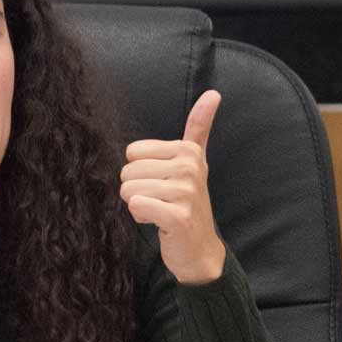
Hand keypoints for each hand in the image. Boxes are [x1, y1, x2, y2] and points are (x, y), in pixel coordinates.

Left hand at [120, 90, 225, 283]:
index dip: (139, 172)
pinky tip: (159, 224)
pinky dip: (141, 218)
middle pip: (128, 171)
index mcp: (188, 151)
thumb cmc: (188, 202)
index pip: (132, 152)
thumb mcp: (194, 161)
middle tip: (161, 201)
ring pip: (129, 190)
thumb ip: (199, 127)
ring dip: (139, 206)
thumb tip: (213, 92)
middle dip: (136, 190)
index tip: (162, 183)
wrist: (199, 249)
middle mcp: (190, 167)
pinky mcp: (178, 216)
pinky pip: (136, 206)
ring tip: (161, 212)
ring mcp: (186, 192)